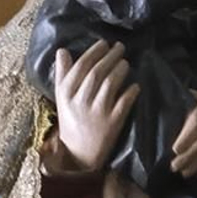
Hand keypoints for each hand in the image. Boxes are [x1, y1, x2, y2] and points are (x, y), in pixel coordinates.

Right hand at [52, 39, 137, 169]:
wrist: (79, 153)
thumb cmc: (71, 120)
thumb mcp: (61, 97)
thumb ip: (62, 73)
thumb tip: (62, 50)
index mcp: (66, 93)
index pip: (81, 67)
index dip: (94, 52)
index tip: (104, 43)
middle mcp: (80, 101)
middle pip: (97, 73)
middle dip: (110, 57)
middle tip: (120, 47)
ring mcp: (97, 113)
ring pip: (109, 85)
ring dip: (120, 70)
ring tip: (125, 63)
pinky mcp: (112, 124)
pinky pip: (123, 104)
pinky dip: (130, 92)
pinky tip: (135, 85)